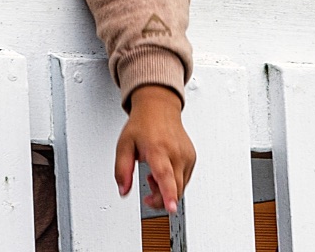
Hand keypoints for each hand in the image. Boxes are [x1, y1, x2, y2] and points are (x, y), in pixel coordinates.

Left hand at [114, 85, 195, 213]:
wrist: (159, 108)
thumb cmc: (143, 125)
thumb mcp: (124, 145)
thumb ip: (122, 170)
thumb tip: (123, 190)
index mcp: (157, 149)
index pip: (164, 175)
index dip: (167, 194)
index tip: (171, 207)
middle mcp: (176, 153)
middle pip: (174, 188)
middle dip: (161, 199)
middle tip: (147, 193)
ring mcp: (186, 156)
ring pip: (181, 187)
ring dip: (166, 190)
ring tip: (152, 175)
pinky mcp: (192, 158)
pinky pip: (184, 180)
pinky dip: (173, 182)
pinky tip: (163, 171)